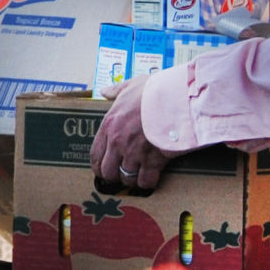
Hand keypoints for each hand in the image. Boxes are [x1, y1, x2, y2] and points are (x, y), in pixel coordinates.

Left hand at [91, 74, 180, 189]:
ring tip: (138, 175)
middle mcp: (118, 142)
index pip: (95, 155)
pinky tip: (152, 176)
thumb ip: (115, 91)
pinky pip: (146, 182)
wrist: (175, 98)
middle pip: (108, 172)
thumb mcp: (129, 86)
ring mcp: (135, 154)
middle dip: (114, 176)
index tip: (103, 169)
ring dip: (132, 180)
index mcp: (109, 125)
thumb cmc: (153, 91)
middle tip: (122, 174)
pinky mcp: (153, 161)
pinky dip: (148, 182)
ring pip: (126, 180)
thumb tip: (105, 92)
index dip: (98, 166)